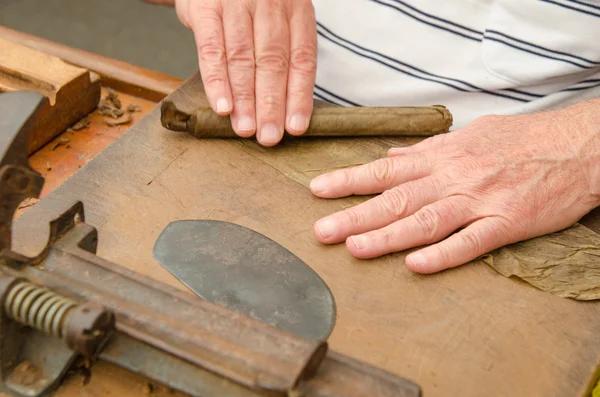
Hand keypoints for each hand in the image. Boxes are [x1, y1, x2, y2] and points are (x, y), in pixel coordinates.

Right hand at [175, 0, 317, 145]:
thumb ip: (284, 52)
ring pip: (243, 59)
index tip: (295, 128)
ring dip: (245, 100)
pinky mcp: (206, 6)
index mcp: (296, 10)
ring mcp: (237, 4)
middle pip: (273, 63)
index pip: (302, 60)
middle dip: (271, 105)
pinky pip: (212, 49)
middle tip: (269, 137)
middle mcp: (270, 4)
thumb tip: (288, 107)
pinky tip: (222, 106)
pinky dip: (217, 81)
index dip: (299, 97)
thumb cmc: (251, 2)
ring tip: (245, 129)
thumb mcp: (278, 16)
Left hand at [309, 100, 599, 273]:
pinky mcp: (507, 222)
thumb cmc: (521, 140)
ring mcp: (479, 200)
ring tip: (354, 248)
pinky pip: (470, 242)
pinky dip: (442, 254)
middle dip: (354, 214)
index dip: (349, 179)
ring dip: (387, 235)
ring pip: (425, 220)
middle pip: (396, 198)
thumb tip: (395, 156)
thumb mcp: (470, 135)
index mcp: (443, 156)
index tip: (318, 190)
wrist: (576, 146)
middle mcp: (454, 177)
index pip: (386, 168)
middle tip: (321, 231)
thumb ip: (429, 149)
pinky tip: (415, 265)